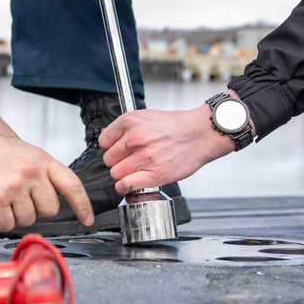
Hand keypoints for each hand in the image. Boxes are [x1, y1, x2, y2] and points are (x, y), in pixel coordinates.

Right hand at [0, 94, 93, 232]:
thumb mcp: (21, 152)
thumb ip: (38, 174)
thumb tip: (49, 202)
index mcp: (41, 159)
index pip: (71, 184)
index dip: (82, 205)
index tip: (87, 218)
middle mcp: (31, 173)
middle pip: (49, 209)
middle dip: (33, 209)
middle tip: (15, 199)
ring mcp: (14, 187)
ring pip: (27, 220)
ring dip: (12, 215)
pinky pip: (6, 225)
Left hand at [99, 103, 246, 189]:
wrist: (199, 134)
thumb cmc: (176, 126)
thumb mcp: (146, 116)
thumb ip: (126, 127)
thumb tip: (108, 138)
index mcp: (130, 121)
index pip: (103, 140)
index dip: (111, 147)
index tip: (118, 150)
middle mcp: (135, 138)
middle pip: (108, 159)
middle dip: (117, 162)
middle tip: (129, 161)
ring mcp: (144, 157)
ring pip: (116, 173)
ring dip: (122, 175)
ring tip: (134, 171)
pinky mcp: (154, 174)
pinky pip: (125, 185)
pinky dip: (124, 187)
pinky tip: (130, 184)